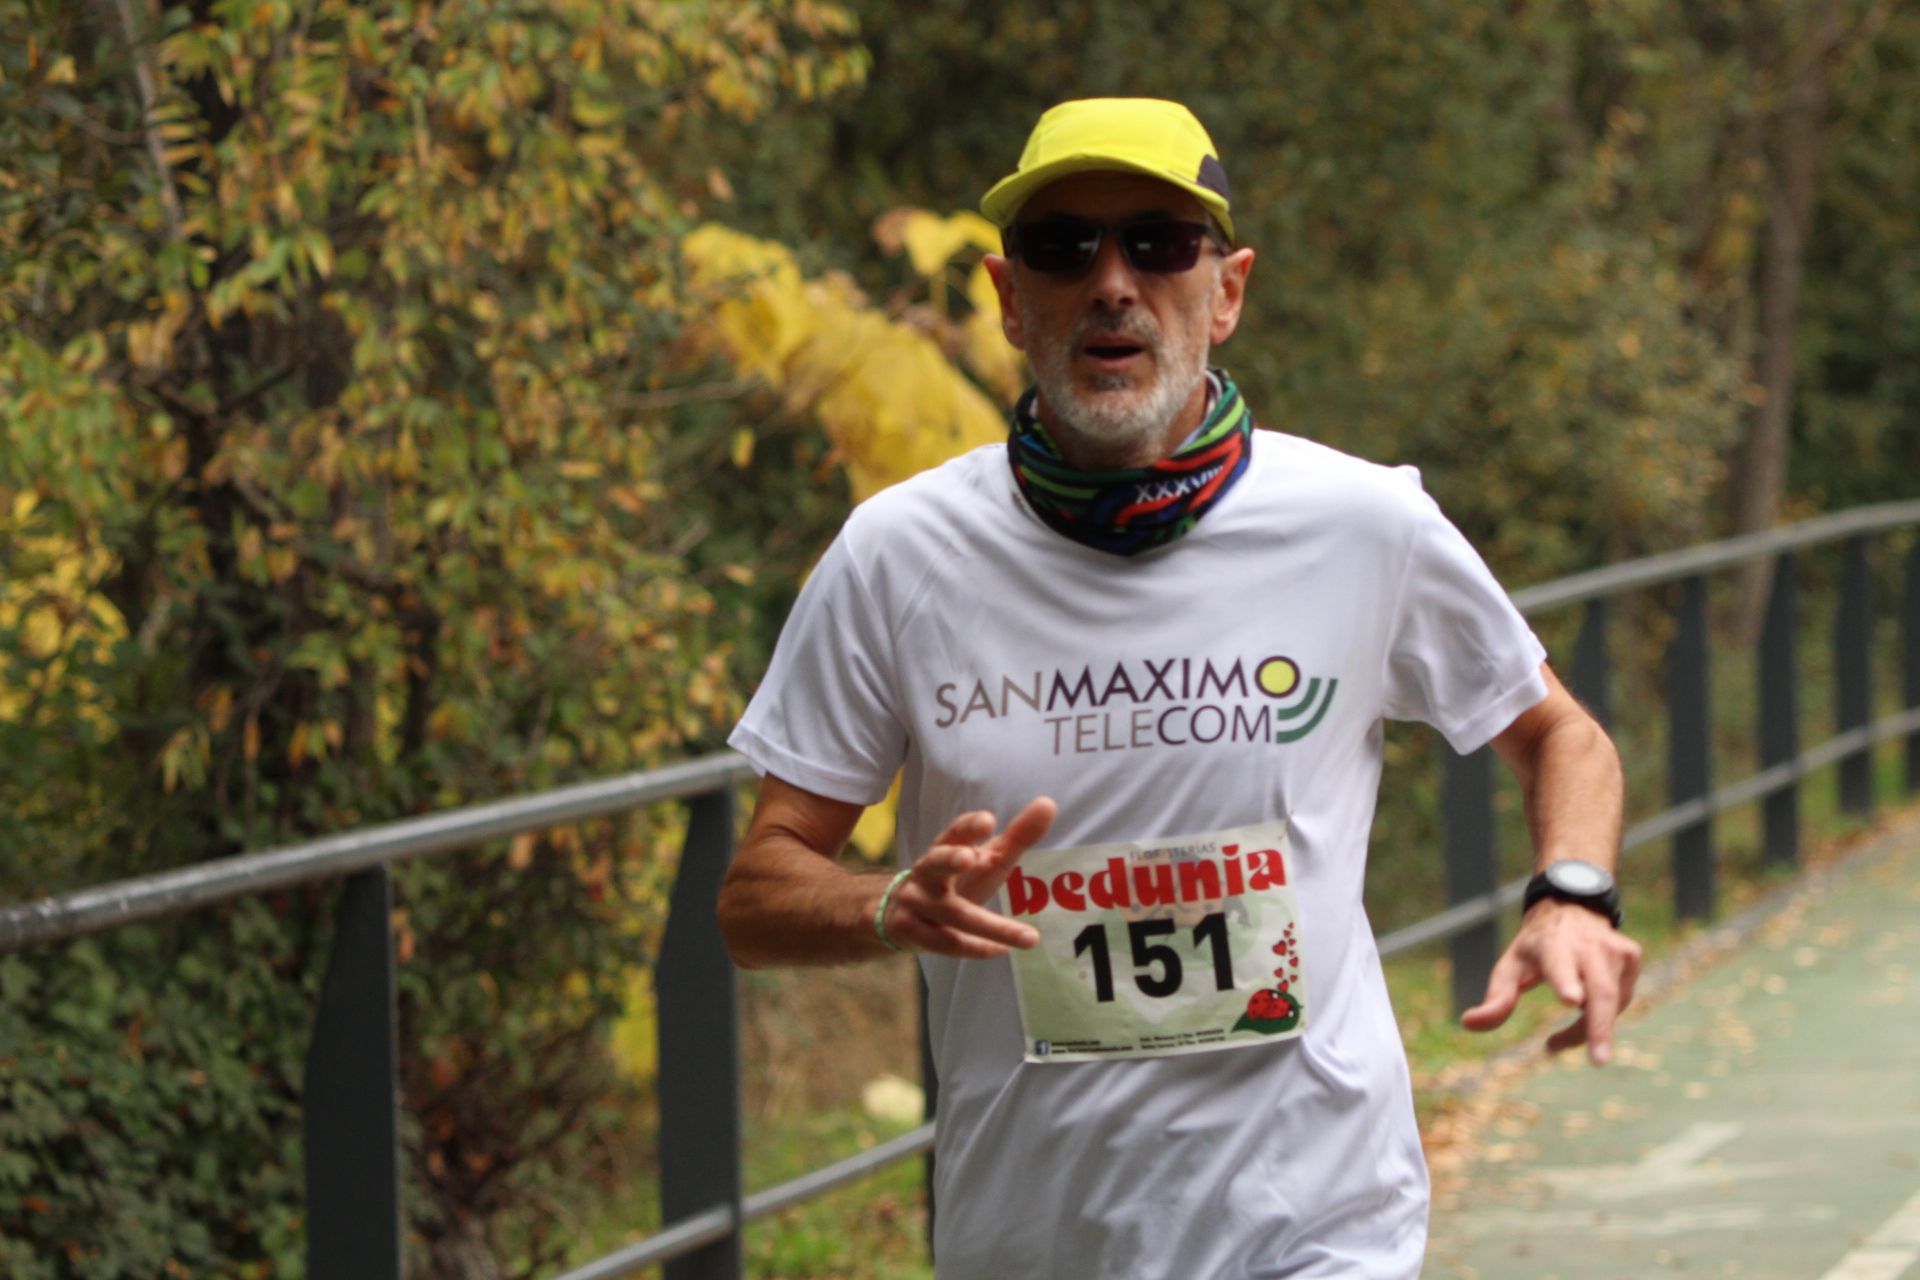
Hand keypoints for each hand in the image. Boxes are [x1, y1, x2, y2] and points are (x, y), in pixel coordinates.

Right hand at [880, 798, 1056, 958]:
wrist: (905, 916)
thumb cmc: (957, 881)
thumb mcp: (987, 858)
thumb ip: (1017, 836)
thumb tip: (1048, 804)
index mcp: (945, 848)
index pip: (954, 833)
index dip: (968, 826)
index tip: (988, 821)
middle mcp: (926, 873)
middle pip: (936, 863)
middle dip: (950, 860)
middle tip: (970, 857)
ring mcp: (916, 903)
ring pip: (953, 915)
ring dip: (990, 927)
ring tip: (1029, 937)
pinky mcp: (913, 932)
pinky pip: (947, 942)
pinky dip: (977, 948)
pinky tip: (1003, 950)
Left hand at [1460, 900, 1642, 1064]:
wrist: (1572, 908)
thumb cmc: (1536, 946)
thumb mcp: (1510, 966)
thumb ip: (1496, 998)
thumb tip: (1468, 1023)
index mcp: (1552, 944)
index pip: (1560, 965)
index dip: (1566, 982)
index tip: (1571, 999)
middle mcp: (1588, 945)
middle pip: (1600, 992)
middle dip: (1599, 1028)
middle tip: (1599, 1060)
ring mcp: (1615, 949)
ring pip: (1610, 1003)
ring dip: (1589, 1030)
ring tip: (1558, 1041)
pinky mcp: (1632, 956)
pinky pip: (1620, 999)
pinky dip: (1602, 1017)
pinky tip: (1584, 1010)